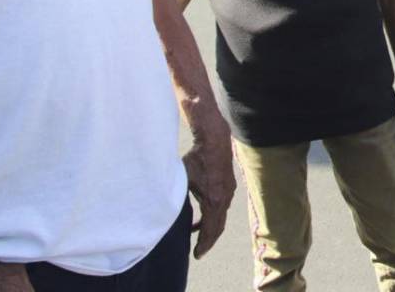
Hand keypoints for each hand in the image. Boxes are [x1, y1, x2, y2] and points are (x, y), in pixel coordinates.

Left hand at [182, 127, 235, 258]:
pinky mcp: (229, 185)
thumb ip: (177, 198)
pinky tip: (203, 213)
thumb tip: (164, 213)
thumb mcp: (183, 180)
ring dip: (211, 227)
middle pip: (218, 227)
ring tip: (197, 233)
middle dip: (208, 241)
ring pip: (221, 217)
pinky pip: (223, 207)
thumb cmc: (197, 158)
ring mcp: (229, 192)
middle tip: (199, 251)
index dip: (203, 244)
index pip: (210, 230)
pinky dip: (214, 215)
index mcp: (213, 201)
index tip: (197, 255)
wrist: (215, 140)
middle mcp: (225, 199)